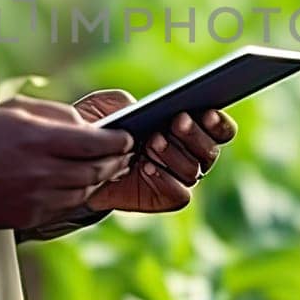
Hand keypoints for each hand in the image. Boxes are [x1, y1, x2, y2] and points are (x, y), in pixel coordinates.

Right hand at [0, 96, 133, 228]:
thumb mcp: (13, 109)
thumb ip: (54, 114)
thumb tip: (86, 124)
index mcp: (39, 139)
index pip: (96, 142)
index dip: (119, 141)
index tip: (127, 137)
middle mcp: (42, 171)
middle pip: (97, 169)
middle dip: (116, 161)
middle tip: (124, 154)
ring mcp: (37, 197)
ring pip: (85, 190)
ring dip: (100, 179)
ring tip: (106, 169)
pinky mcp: (30, 216)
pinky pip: (66, 206)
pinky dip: (78, 194)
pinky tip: (79, 184)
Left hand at [73, 89, 237, 213]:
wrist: (79, 165)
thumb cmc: (100, 130)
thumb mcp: (107, 106)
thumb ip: (126, 101)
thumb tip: (146, 109)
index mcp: (188, 128)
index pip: (220, 130)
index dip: (219, 123)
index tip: (207, 113)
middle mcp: (189, 155)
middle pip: (211, 151)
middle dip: (195, 135)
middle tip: (177, 122)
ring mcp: (178, 178)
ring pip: (194, 170)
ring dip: (175, 155)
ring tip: (152, 142)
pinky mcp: (164, 197)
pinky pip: (180, 194)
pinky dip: (165, 180)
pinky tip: (146, 167)